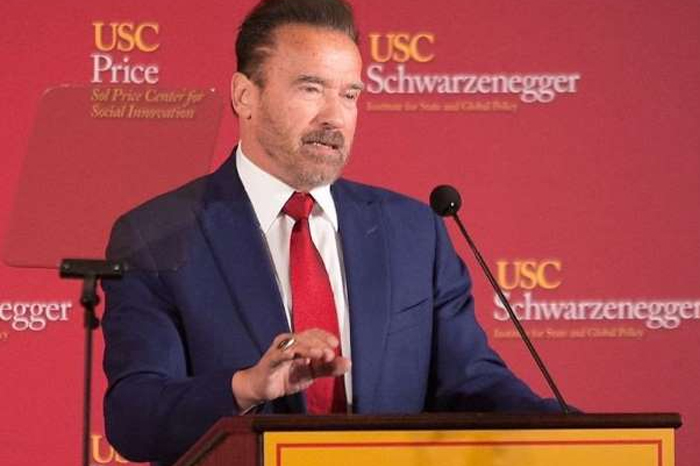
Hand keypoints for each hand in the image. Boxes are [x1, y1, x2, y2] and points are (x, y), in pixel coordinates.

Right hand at [231, 329, 350, 411]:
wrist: (262, 388)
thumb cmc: (286, 376)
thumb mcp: (311, 373)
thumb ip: (329, 368)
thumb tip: (348, 363)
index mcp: (300, 342)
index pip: (314, 334)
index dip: (325, 336)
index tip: (336, 344)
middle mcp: (289, 342)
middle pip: (306, 337)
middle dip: (320, 344)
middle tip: (330, 354)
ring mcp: (278, 350)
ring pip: (294, 344)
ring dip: (308, 348)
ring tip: (319, 354)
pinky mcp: (270, 361)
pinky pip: (278, 355)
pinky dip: (286, 354)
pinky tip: (295, 356)